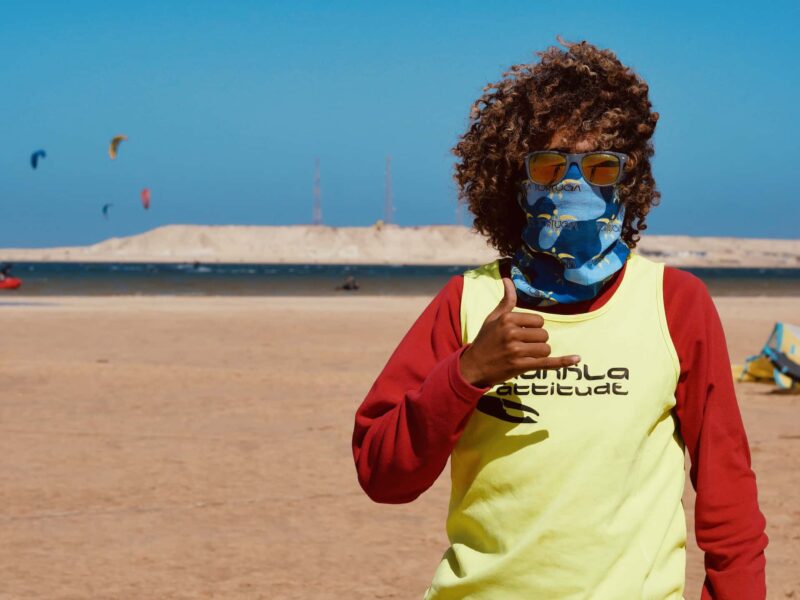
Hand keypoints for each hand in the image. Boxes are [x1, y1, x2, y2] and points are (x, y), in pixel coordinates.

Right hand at [459, 277, 580, 387]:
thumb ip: (506, 301)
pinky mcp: (520, 366)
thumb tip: (508, 279)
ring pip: (545, 349)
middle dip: (537, 341)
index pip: (538, 321)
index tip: (522, 334)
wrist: (473, 366)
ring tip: (525, 355)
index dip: (534, 328)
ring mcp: (516, 351)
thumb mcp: (492, 318)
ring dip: (539, 353)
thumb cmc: (484, 341)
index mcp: (507, 319)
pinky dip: (563, 362)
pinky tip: (576, 359)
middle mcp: (512, 333)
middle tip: (521, 346)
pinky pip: (547, 363)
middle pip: (544, 335)